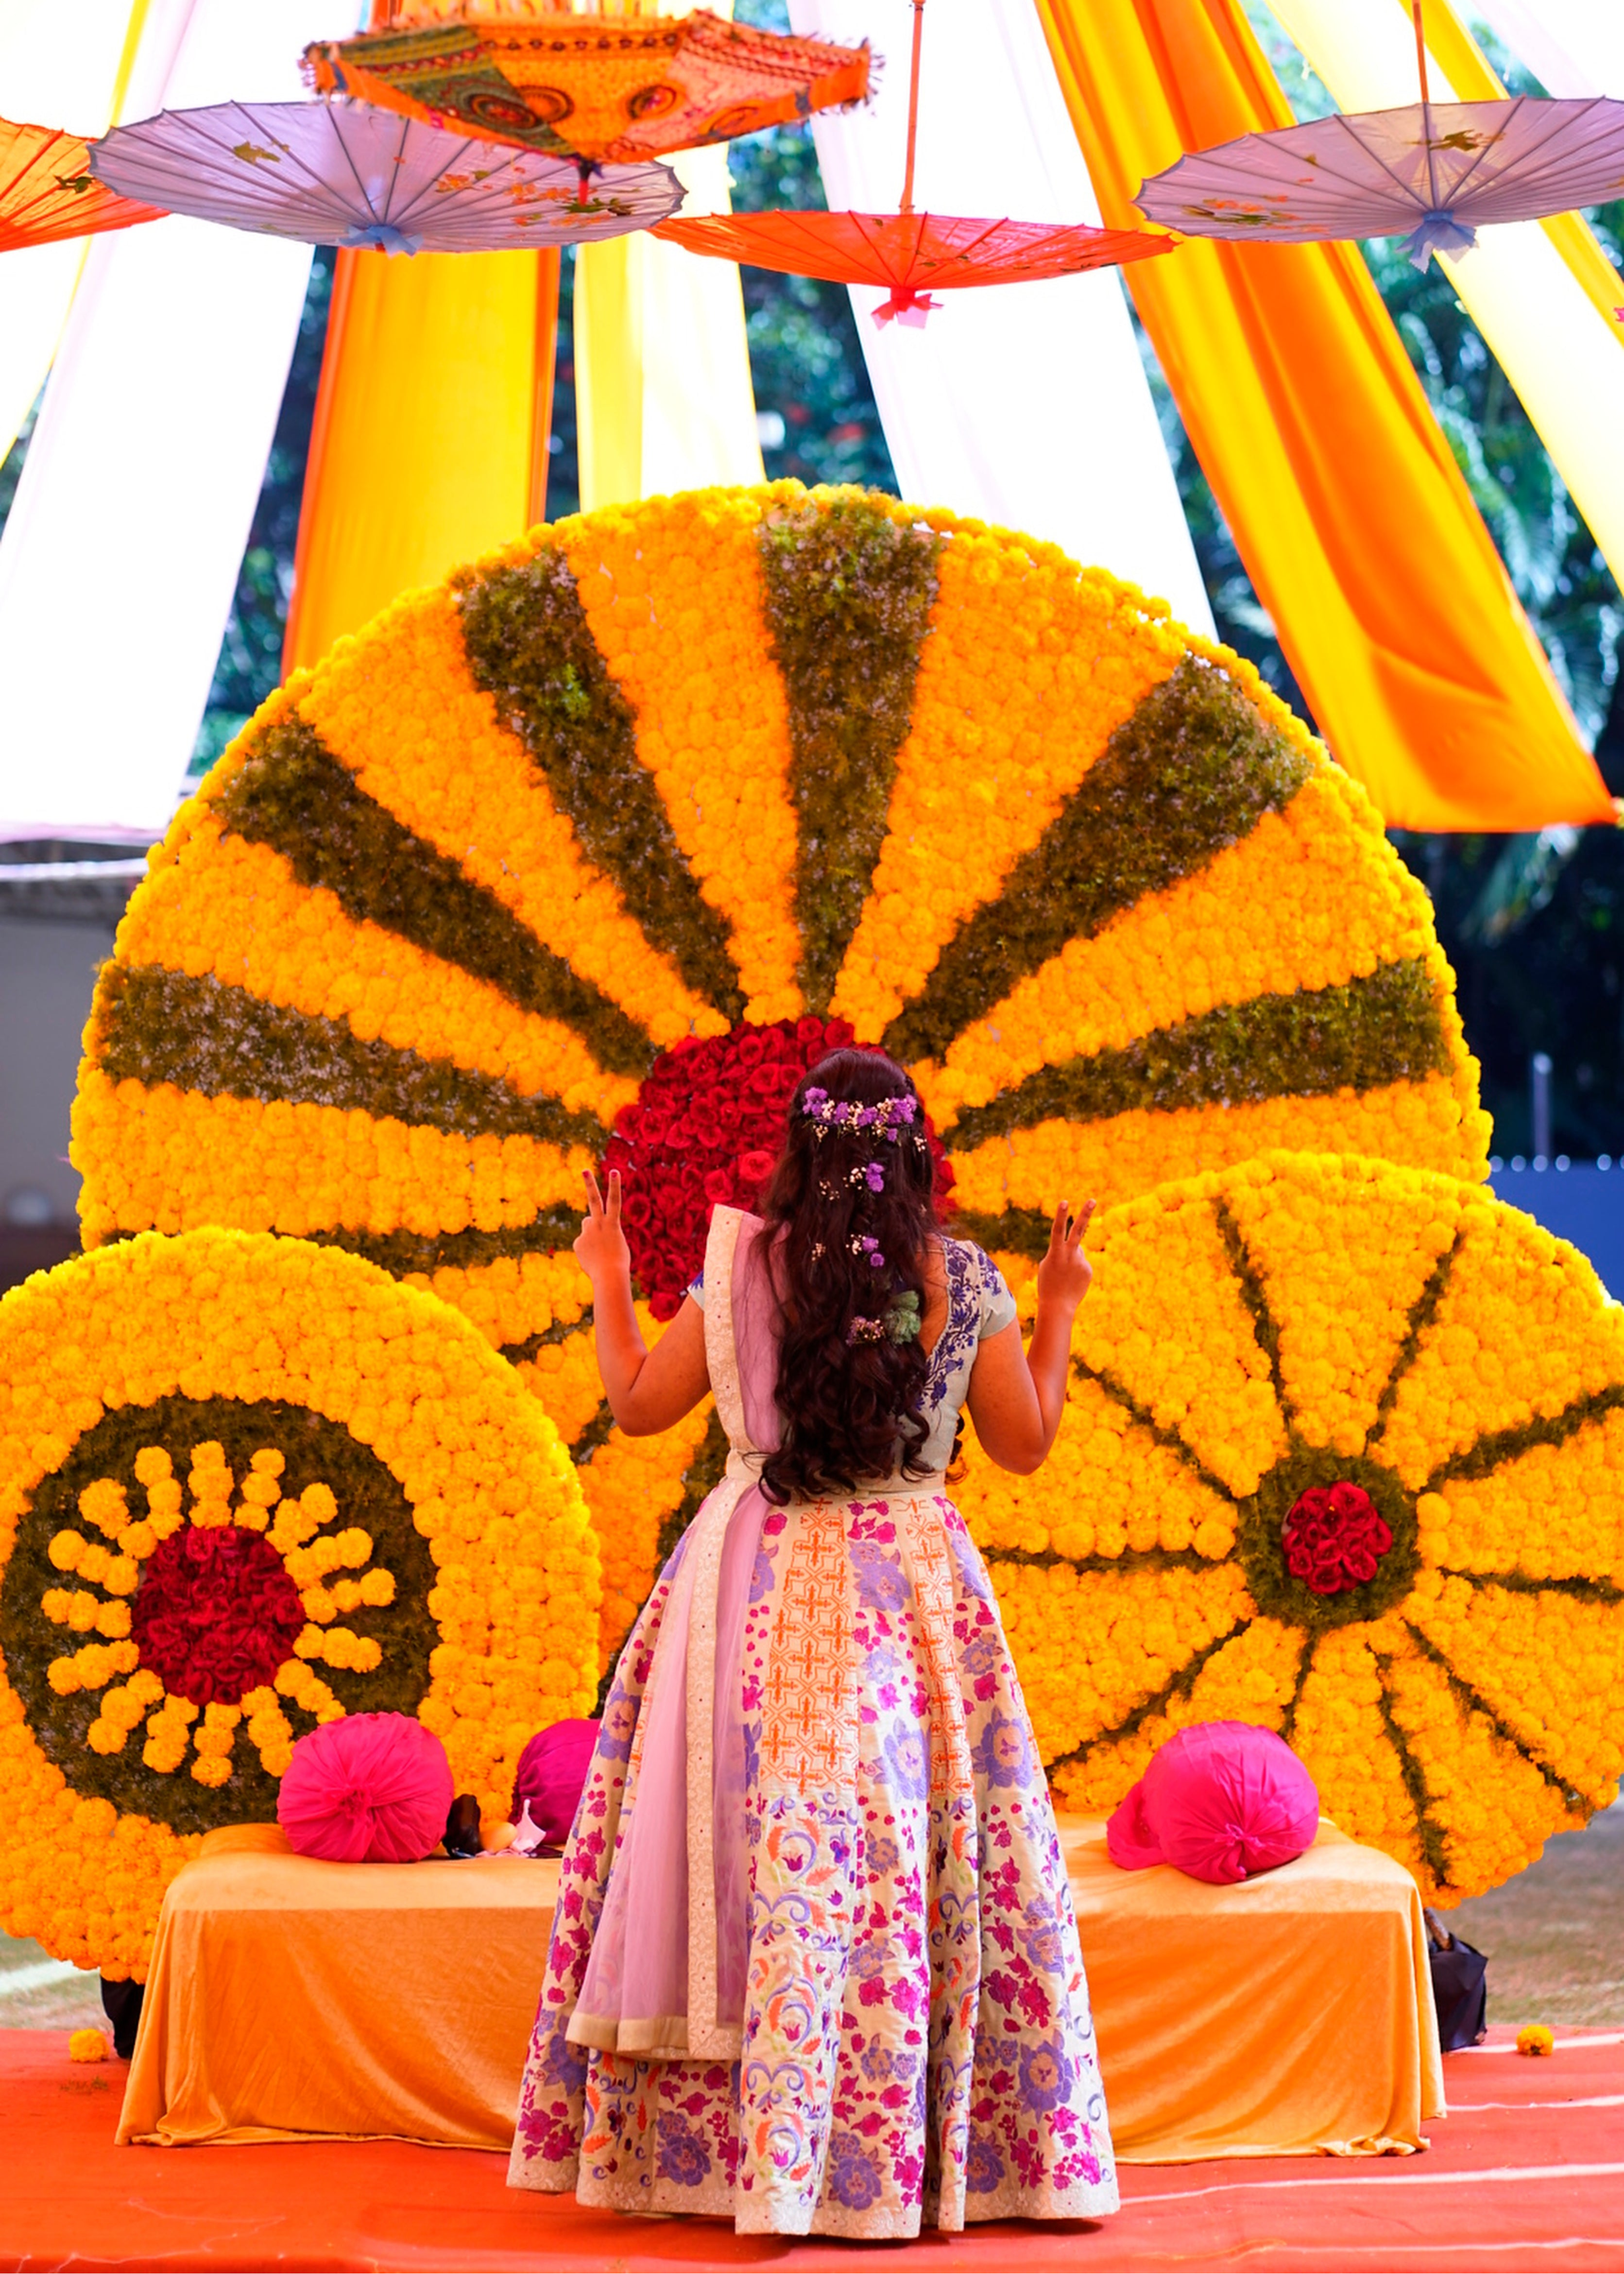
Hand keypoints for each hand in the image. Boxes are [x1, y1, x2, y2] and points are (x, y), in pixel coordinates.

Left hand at [574, 1168, 631, 1285]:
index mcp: (613, 1223)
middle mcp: (598, 1224)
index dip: (615, 1185)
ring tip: (599, 1248)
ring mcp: (587, 1232)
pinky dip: (587, 1250)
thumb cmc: (618, 1262)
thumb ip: (603, 1232)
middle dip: (590, 1183)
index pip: (615, 1200)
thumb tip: (587, 1230)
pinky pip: (582, 1242)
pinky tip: (592, 1258)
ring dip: (592, 1232)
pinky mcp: (578, 1242)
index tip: (614, 1170)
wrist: (609, 1276)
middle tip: (584, 1170)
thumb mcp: (616, 1243)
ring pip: (588, 1224)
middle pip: (594, 1199)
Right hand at [1034, 1199, 1094, 1310]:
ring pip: (1078, 1252)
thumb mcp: (1048, 1264)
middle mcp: (1070, 1255)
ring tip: (1065, 1276)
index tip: (1064, 1201)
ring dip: (1071, 1259)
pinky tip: (1072, 1281)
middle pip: (1078, 1230)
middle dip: (1085, 1214)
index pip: (1057, 1230)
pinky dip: (1077, 1270)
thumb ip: (1062, 1251)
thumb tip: (1079, 1246)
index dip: (1060, 1215)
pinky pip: (1082, 1264)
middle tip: (1092, 1200)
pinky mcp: (1088, 1270)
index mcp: (1056, 1253)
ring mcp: (1081, 1262)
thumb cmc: (1048, 1284)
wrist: (1058, 1306)